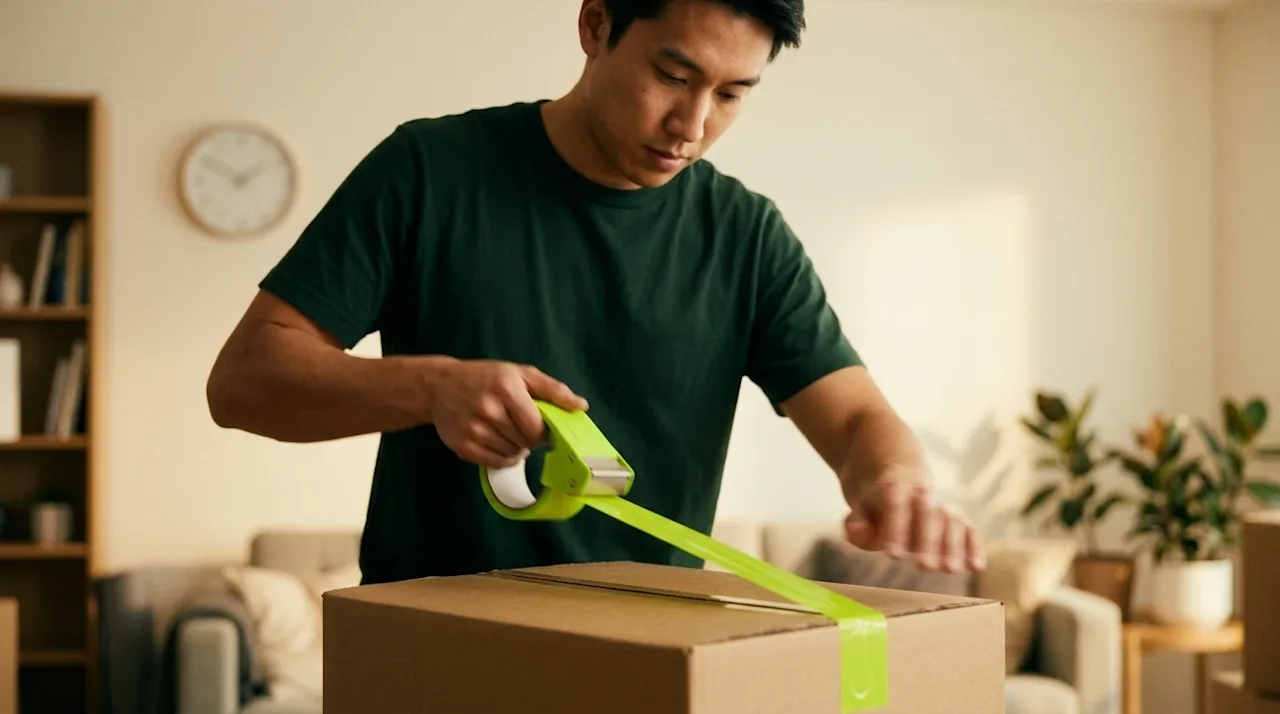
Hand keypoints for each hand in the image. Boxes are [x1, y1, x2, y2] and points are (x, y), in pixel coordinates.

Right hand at [428, 358, 588, 468]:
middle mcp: (489, 409)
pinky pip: (495, 463)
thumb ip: (553, 389)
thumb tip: (582, 406)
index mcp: (507, 389)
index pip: (537, 427)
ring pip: (512, 454)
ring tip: (509, 433)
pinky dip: (503, 458)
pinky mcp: (462, 445)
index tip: (541, 427)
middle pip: (526, 442)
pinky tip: (499, 443)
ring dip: (517, 448)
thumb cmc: (486, 377)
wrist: (440, 386)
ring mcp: (473, 429)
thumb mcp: (520, 373)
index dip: (544, 432)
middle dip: (530, 439)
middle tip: (521, 427)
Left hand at [844, 470, 985, 573]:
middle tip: (926, 567)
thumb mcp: (858, 503)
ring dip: (953, 546)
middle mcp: (920, 494)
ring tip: (952, 571)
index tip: (894, 555)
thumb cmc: (874, 496)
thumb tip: (858, 534)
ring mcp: (939, 505)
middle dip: (928, 540)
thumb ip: (856, 521)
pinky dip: (974, 545)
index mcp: (892, 487)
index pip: (895, 507)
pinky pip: (967, 527)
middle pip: (927, 514)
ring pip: (950, 520)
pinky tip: (977, 567)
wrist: (894, 468)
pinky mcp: (953, 517)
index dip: (895, 530)